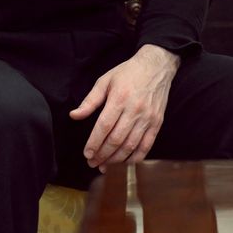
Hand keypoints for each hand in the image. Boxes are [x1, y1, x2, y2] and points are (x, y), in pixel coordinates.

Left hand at [70, 44, 179, 170]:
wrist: (157, 66)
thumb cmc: (128, 73)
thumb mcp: (105, 81)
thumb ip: (90, 101)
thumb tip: (74, 116)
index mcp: (120, 98)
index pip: (104, 127)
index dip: (94, 143)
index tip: (87, 154)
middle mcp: (134, 110)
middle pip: (116, 139)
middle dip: (102, 155)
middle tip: (92, 163)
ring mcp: (148, 117)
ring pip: (130, 145)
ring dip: (116, 159)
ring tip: (105, 165)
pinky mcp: (157, 122)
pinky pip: (147, 145)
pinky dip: (136, 157)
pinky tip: (125, 162)